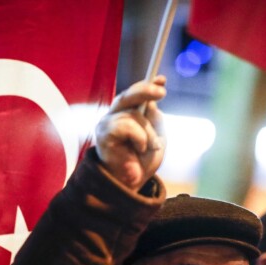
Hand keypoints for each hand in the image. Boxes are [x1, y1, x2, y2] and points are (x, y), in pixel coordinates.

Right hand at [95, 76, 166, 191]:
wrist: (133, 183)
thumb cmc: (142, 162)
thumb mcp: (156, 137)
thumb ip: (154, 119)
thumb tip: (152, 102)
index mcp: (126, 115)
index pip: (135, 95)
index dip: (148, 85)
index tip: (162, 79)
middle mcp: (114, 117)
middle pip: (129, 95)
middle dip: (145, 90)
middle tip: (162, 92)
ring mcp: (107, 124)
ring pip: (133, 115)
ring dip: (148, 133)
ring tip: (149, 147)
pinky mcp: (103, 134)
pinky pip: (127, 126)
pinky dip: (139, 138)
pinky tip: (138, 149)